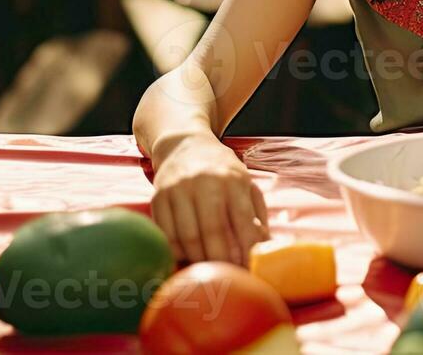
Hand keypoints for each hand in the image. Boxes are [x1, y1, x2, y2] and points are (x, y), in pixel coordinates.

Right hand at [149, 134, 269, 263]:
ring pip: (186, 237)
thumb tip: (264, 249)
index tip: (248, 269)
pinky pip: (166, 234)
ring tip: (208, 271)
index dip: (246, 250)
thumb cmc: (221, 170)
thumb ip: (256, 214)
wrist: (183, 144)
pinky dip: (177, 252)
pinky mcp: (158, 196)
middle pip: (212, 232)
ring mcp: (177, 189)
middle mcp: (203, 182)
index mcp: (232, 179)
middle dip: (221, 261)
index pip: (242, 220)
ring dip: (198, 261)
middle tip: (226, 278)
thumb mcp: (245, 183)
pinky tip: (187, 257)